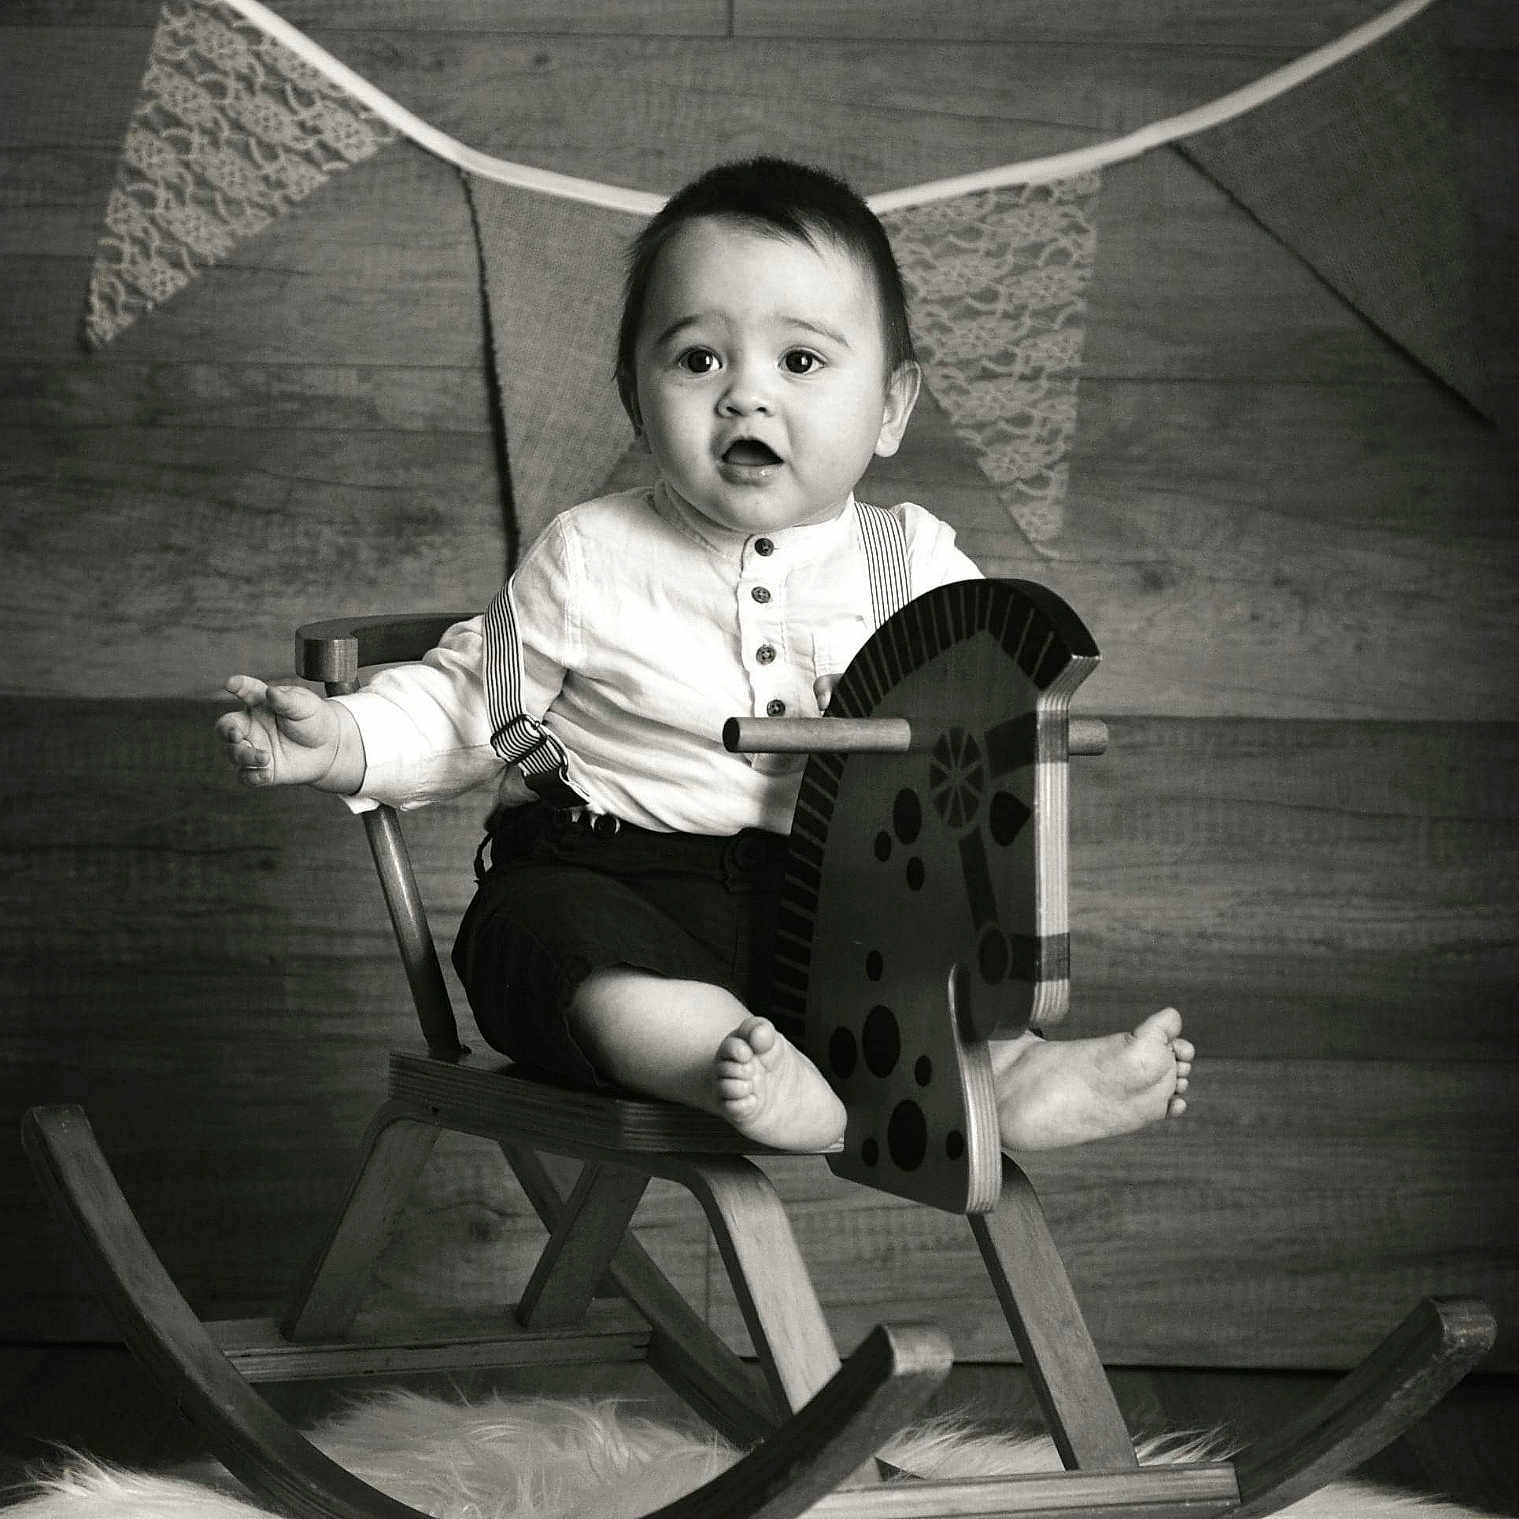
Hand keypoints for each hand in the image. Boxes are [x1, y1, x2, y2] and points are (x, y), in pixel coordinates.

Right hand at [215, 676, 361, 791]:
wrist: (329, 747)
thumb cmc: (313, 720)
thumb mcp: (304, 706)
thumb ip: (287, 700)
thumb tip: (271, 692)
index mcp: (260, 704)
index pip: (245, 691)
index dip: (237, 686)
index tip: (231, 684)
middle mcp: (251, 726)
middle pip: (226, 728)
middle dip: (226, 731)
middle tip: (236, 734)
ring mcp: (254, 748)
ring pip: (234, 754)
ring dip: (244, 756)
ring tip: (265, 757)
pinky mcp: (262, 769)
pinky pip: (246, 776)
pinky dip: (252, 776)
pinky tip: (265, 774)